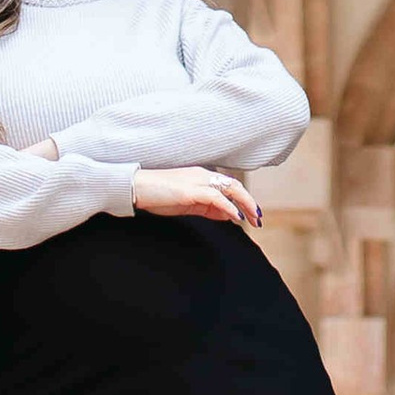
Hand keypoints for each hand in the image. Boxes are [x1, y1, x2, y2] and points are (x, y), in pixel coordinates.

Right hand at [132, 165, 262, 226]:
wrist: (135, 187)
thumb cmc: (157, 195)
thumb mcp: (187, 203)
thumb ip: (207, 207)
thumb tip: (227, 214)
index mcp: (202, 175)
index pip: (229, 185)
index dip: (244, 199)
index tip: (251, 214)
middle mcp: (203, 174)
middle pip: (234, 185)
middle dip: (249, 202)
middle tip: (258, 219)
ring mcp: (197, 181)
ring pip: (230, 189)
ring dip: (245, 205)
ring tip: (253, 219)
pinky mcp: (190, 191)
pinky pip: (216, 198)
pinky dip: (229, 207)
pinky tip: (236, 217)